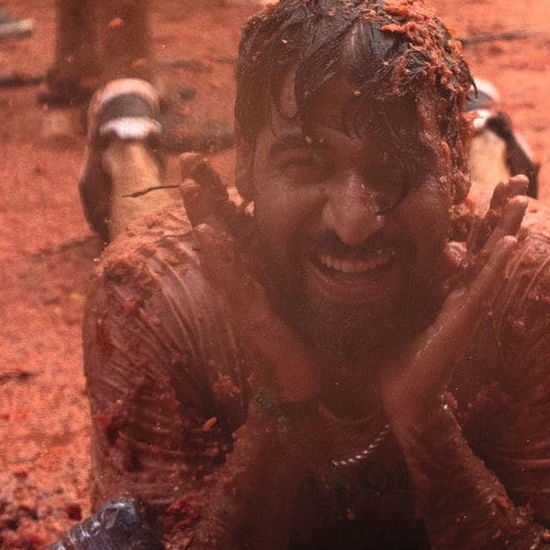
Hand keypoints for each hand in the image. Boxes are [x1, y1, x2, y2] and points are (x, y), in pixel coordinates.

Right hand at [179, 154, 319, 402]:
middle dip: (203, 193)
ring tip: (188, 185)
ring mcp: (246, 299)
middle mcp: (250, 279)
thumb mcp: (325, 290)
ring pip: (219, 251)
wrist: (320, 391)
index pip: (239, 221)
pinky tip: (207, 234)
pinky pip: (232, 284)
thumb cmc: (320, 343)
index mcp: (264, 268)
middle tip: (187, 157)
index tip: (213, 158)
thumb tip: (363, 222)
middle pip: (220, 226)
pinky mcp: (253, 321)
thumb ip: (332, 260)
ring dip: (202, 216)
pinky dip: (219, 259)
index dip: (224, 190)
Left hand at [381, 176, 529, 426]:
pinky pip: (484, 286)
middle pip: (490, 243)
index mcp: (454, 288)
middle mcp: (467, 293)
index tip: (492, 185)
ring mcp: (469, 305)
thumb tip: (383, 260)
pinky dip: (497, 264)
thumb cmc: (403, 357)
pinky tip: (510, 242)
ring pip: (494, 259)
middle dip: (504, 211)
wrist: (407, 395)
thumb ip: (404, 286)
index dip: (483, 214)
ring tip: (523, 200)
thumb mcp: (401, 310)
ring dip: (509, 228)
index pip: (473, 243)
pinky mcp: (465, 319)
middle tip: (520, 179)